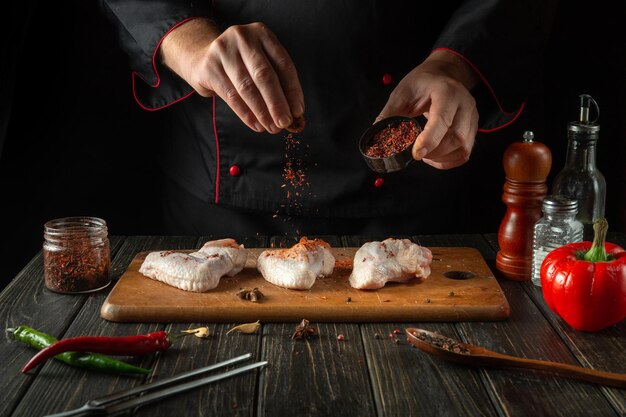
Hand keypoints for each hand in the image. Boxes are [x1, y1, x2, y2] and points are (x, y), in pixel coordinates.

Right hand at [161, 19, 303, 133]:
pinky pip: (231, 96)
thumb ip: (278, 83)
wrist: (201, 58)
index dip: (293, 90)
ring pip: (247, 87)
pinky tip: (256, 124)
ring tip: (271, 127)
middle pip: (264, 75)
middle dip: (277, 103)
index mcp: (262, 33)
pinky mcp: (209, 67)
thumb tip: (295, 114)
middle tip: (285, 122)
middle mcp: (243, 37)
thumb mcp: (260, 63)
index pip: (283, 64)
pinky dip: (246, 113)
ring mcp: (223, 50)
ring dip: (262, 112)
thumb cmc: (241, 64)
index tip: (298, 111)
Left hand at [376, 50, 479, 169]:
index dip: (430, 139)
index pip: (443, 118)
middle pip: (457, 137)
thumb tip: (377, 136)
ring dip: (441, 158)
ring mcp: (472, 117)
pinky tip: (434, 158)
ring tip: (424, 155)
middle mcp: (464, 104)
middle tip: (416, 154)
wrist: (441, 75)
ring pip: (463, 147)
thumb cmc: (421, 84)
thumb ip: (390, 114)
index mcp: (446, 91)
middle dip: (434, 152)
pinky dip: (448, 161)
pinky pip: (465, 153)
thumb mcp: (401, 93)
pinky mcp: (472, 129)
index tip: (416, 153)